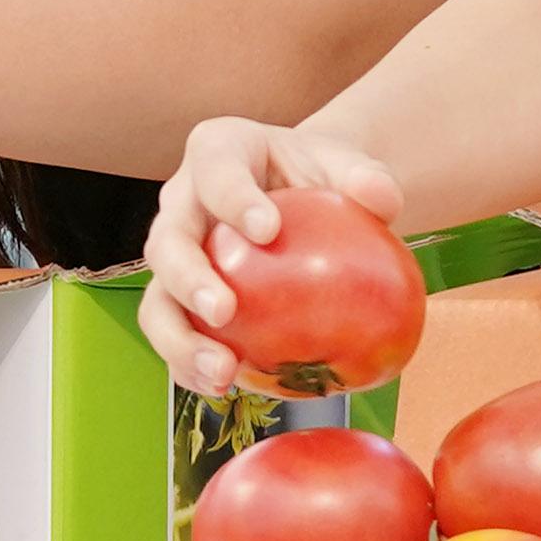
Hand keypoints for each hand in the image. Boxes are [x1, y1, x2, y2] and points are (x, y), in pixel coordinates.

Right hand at [136, 116, 404, 396]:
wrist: (300, 196)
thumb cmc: (320, 174)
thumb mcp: (345, 163)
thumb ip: (365, 176)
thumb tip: (382, 200)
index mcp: (217, 151)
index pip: (217, 171)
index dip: (233, 200)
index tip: (268, 229)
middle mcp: (182, 202)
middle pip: (167, 241)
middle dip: (187, 278)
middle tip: (223, 311)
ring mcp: (176, 254)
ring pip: (158, 299)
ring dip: (181, 340)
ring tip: (221, 372)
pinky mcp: (180, 300)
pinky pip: (176, 336)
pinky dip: (191, 366)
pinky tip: (226, 389)